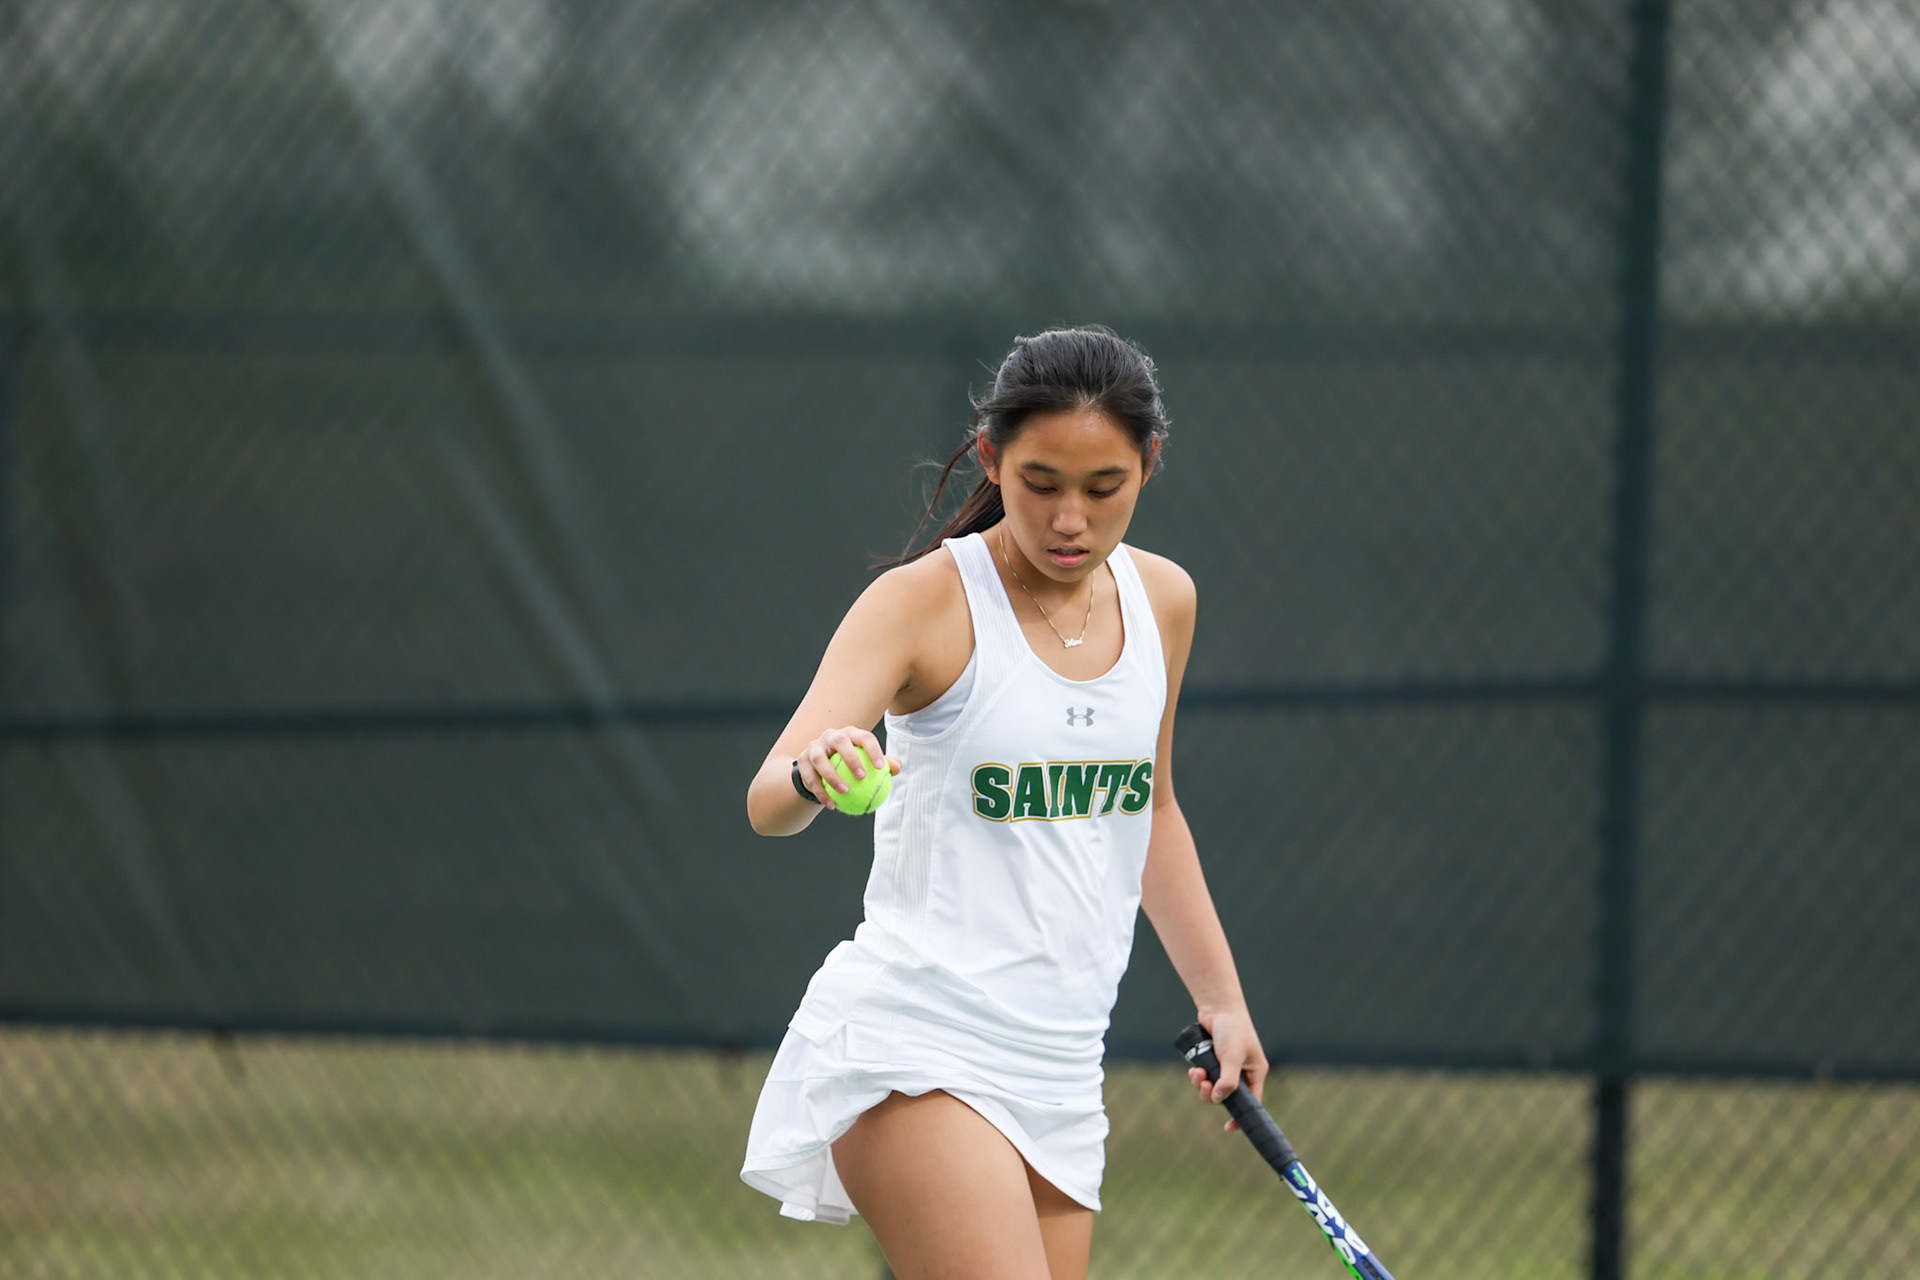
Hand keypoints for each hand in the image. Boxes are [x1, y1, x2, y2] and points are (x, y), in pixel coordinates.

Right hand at [793, 725, 900, 810]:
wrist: (821, 772)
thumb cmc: (852, 769)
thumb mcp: (868, 765)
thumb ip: (884, 765)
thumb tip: (897, 768)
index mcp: (850, 734)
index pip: (864, 737)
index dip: (873, 749)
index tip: (881, 768)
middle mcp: (831, 735)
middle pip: (840, 741)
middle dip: (851, 757)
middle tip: (862, 777)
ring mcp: (814, 747)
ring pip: (820, 759)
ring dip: (832, 776)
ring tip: (844, 792)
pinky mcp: (802, 760)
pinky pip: (810, 777)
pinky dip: (821, 792)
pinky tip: (832, 805)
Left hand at [1186, 1007, 1267, 1132]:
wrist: (1217, 1007)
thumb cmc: (1232, 1029)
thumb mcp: (1232, 1056)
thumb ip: (1228, 1080)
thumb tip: (1219, 1099)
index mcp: (1254, 1073)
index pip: (1252, 1102)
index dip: (1241, 1116)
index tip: (1228, 1127)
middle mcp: (1241, 1073)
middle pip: (1226, 1097)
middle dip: (1212, 1094)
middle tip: (1205, 1084)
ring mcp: (1225, 1068)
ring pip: (1212, 1089)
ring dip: (1202, 1085)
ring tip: (1197, 1073)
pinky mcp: (1212, 1062)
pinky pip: (1204, 1078)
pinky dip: (1197, 1077)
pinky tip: (1193, 1069)